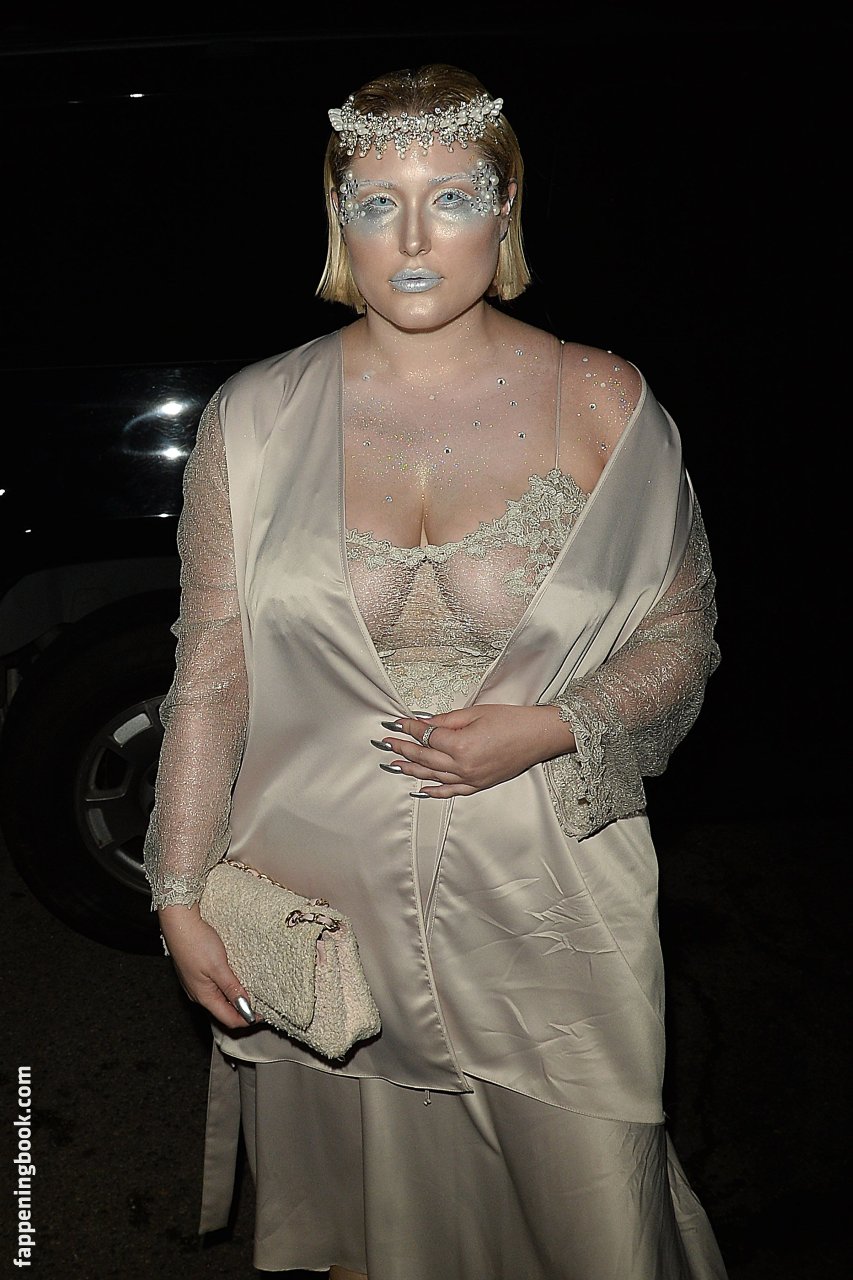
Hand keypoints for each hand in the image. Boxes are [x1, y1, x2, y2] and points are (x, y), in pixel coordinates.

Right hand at [158, 903, 262, 1030]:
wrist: (179, 924)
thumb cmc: (195, 943)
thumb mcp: (219, 967)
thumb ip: (232, 988)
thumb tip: (245, 1006)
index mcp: (204, 996)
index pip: (228, 1019)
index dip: (246, 1020)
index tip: (262, 1015)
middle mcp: (198, 994)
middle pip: (223, 1012)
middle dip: (242, 1012)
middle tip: (259, 1006)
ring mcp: (196, 984)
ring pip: (219, 1000)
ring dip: (234, 1000)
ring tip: (250, 994)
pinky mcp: (196, 974)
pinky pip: (214, 989)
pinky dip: (227, 989)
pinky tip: (235, 982)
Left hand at [376, 704, 575, 797]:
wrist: (538, 737)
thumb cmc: (511, 721)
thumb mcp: (474, 713)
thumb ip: (446, 721)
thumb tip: (424, 723)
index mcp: (461, 745)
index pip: (426, 736)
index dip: (408, 729)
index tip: (396, 723)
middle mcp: (463, 766)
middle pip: (425, 758)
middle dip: (403, 749)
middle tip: (387, 743)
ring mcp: (470, 779)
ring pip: (433, 776)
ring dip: (412, 770)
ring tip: (395, 764)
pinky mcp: (479, 785)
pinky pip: (451, 791)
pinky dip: (435, 791)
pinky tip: (421, 788)